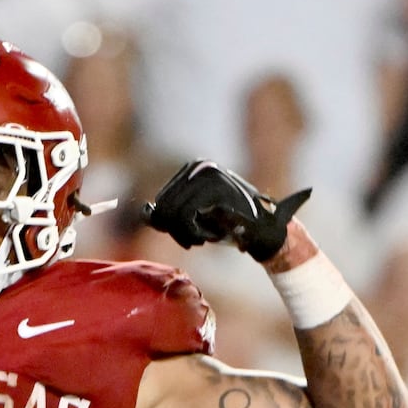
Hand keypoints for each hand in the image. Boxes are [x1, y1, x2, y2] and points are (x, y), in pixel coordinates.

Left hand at [142, 161, 310, 261]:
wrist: (262, 231)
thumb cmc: (227, 224)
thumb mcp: (191, 219)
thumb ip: (165, 215)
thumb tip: (144, 210)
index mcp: (192, 168)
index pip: (161, 201)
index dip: (169, 226)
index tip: (187, 236)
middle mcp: (199, 166)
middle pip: (164, 207)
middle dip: (176, 232)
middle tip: (195, 241)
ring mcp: (208, 174)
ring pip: (172, 213)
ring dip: (185, 235)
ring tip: (204, 238)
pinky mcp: (216, 187)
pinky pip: (185, 217)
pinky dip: (194, 234)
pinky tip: (210, 236)